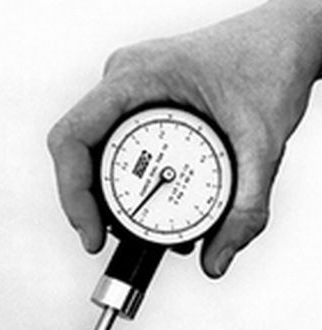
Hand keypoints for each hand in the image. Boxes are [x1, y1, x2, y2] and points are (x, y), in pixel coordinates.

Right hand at [47, 0, 321, 277]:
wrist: (285, 41)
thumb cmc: (270, 65)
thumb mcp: (262, 143)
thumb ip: (245, 209)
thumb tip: (216, 260)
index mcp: (137, 76)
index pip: (73, 138)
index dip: (72, 195)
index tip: (92, 235)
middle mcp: (124, 81)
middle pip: (77, 150)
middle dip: (90, 202)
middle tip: (114, 237)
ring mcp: (130, 91)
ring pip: (93, 151)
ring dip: (107, 195)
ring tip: (138, 225)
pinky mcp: (142, 103)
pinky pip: (115, 145)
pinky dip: (124, 181)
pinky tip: (149, 202)